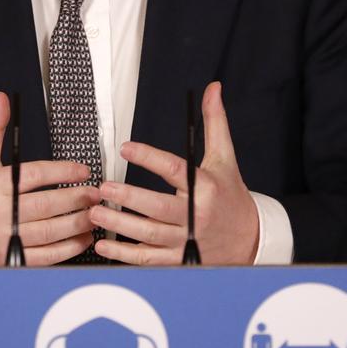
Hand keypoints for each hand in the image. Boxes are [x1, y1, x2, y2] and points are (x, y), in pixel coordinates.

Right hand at [0, 92, 99, 265]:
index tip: (83, 170)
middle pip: (47, 204)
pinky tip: (82, 237)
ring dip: (78, 223)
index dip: (63, 171)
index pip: (35, 175)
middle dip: (77, 198)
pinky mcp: (11, 260)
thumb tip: (2, 99)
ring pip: (50, 231)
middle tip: (96, 193)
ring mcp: (5, 239)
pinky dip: (69, 248)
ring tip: (94, 213)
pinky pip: (46, 256)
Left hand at [89, 81, 258, 264]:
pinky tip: (104, 244)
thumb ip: (214, 123)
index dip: (149, 157)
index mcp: (205, 187)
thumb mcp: (225, 158)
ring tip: (95, 212)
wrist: (251, 239)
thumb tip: (212, 88)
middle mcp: (196, 215)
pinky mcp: (180, 259)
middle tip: (103, 187)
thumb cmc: (232, 195)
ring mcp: (187, 240)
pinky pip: (148, 259)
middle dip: (128, 198)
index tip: (126, 147)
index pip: (174, 169)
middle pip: (157, 207)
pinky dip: (124, 255)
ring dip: (119, 225)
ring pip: (148, 235)